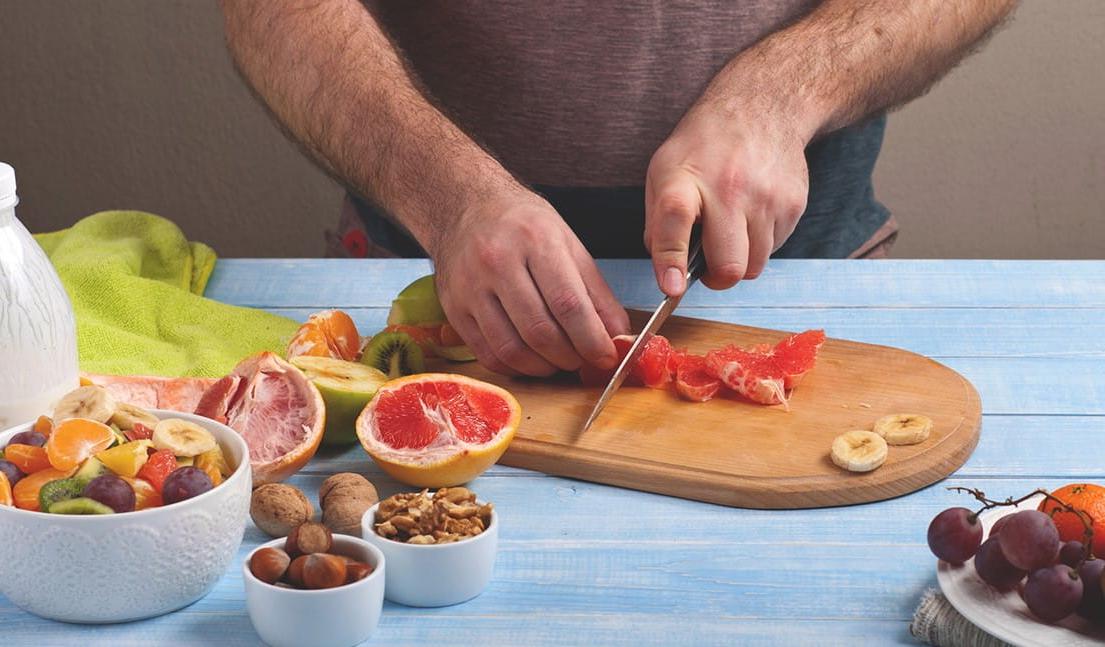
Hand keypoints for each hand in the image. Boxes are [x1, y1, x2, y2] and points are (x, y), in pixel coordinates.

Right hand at [431, 189, 629, 375]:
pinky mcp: (453, 308)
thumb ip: (596, 292)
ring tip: (559, 362)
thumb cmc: (523, 226)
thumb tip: (617, 337)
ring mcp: (470, 287)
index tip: (606, 357)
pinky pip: (487, 354)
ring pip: (512, 349)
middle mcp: (497, 262)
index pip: (568, 303)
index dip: (591, 339)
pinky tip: (530, 360)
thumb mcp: (568, 244)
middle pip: (540, 331)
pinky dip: (516, 368)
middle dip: (570, 357)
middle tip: (583, 361)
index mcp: (535, 239)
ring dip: (544, 368)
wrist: (466, 207)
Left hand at [645, 101, 809, 295]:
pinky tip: (752, 214)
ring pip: (753, 266)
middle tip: (708, 264)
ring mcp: (766, 197)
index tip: (673, 288)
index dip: (672, 259)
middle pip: (728, 264)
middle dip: (716, 277)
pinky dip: (759, 243)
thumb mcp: (664, 172)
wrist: (762, 107)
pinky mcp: (793, 205)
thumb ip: (658, 224)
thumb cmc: (704, 146)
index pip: (676, 221)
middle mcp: (728, 188)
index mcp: (685, 179)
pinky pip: (773, 250)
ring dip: (738, 260)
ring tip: (730, 230)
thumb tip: (668, 273)